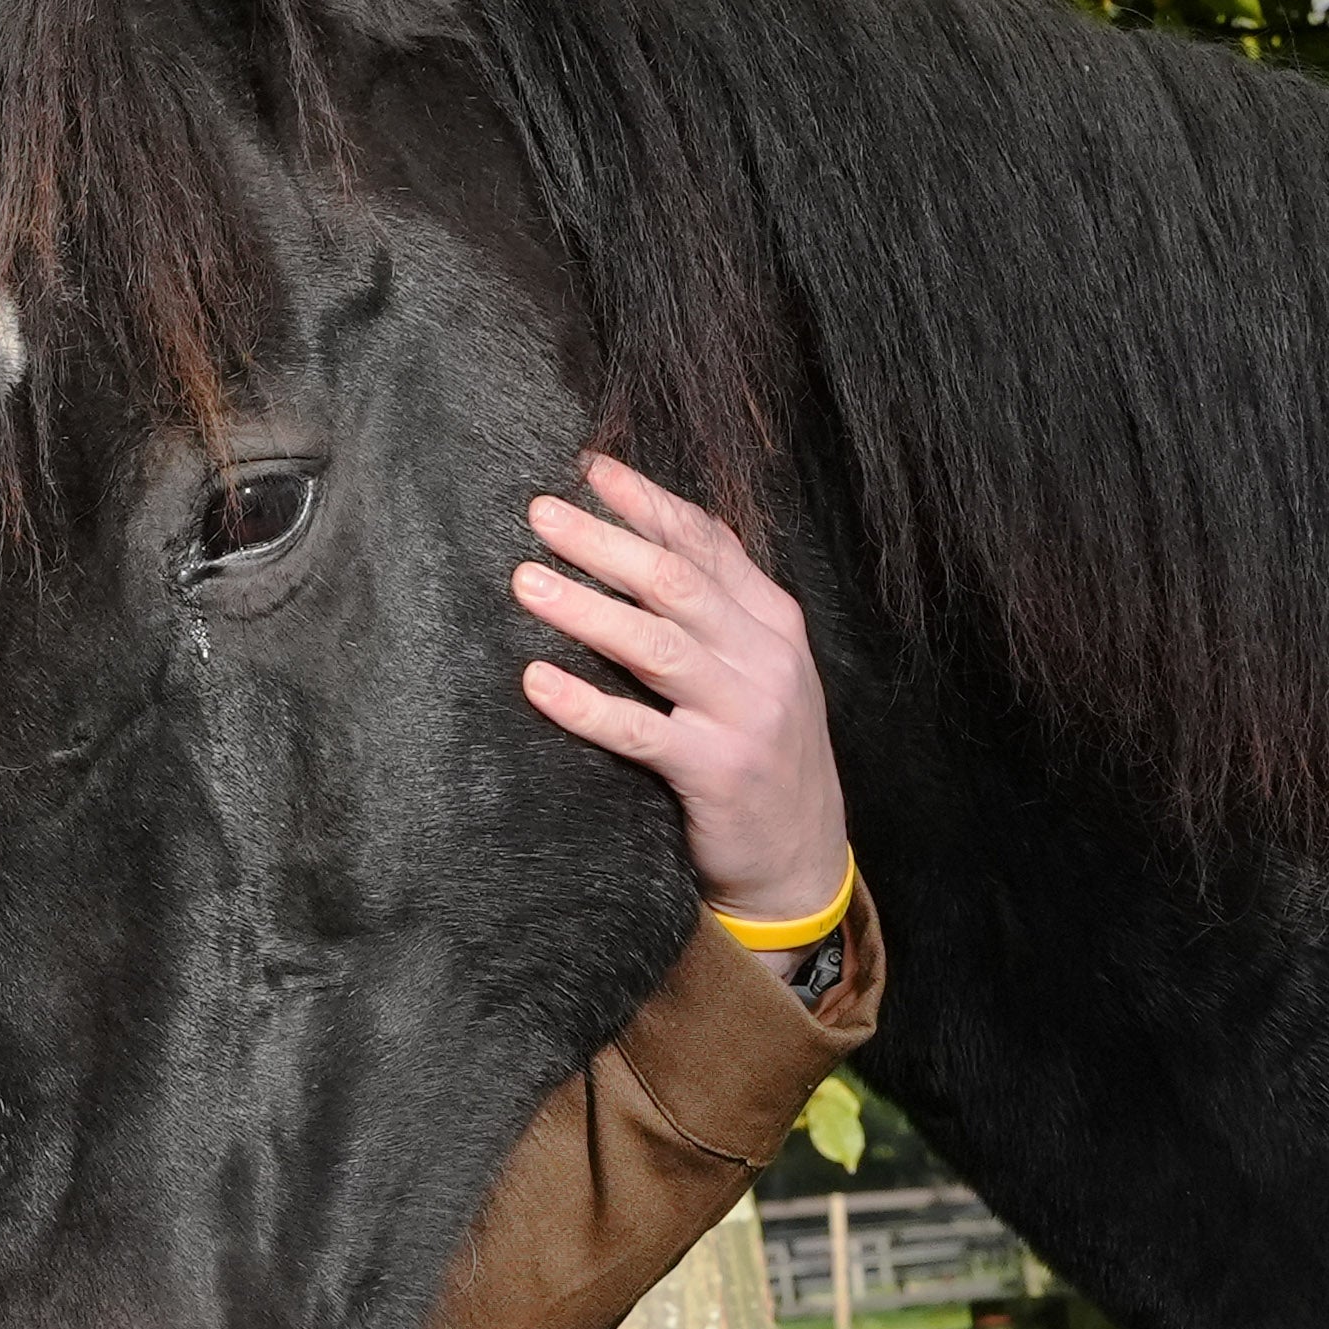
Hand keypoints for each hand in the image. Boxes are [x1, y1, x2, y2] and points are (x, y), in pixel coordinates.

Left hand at [511, 453, 853, 930]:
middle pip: (676, 582)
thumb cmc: (762, 754)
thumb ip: (721, 610)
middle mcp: (766, 659)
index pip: (707, 543)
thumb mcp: (760, 670)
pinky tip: (538, 682)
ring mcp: (745, 715)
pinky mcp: (717, 771)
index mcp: (773, 623)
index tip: (589, 470)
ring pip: (656, 645)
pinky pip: (640, 731)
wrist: (802, 858)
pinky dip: (586, 705)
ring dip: (586, 609)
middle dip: (603, 541)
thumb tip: (653, 539)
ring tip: (526, 583)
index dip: (646, 502)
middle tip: (539, 514)